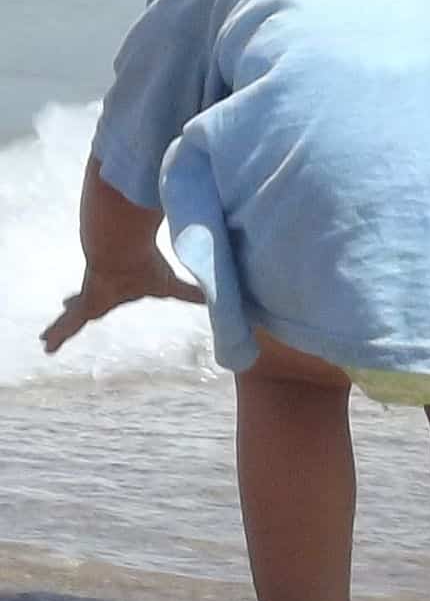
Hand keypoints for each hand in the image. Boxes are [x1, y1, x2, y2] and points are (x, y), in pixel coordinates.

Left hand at [40, 248, 203, 354]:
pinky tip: (46, 346)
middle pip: (89, 302)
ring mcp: (91, 297)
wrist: (124, 253)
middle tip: (68, 304)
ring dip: (62, 327)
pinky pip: (68, 325)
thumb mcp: (170, 285)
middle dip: (78, 305)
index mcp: (122, 285)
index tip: (106, 294)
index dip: (109, 294)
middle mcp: (104, 291)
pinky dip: (58, 335)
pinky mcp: (85, 305)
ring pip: (74, 316)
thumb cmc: (147, 264)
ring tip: (45, 339)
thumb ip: (189, 292)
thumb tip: (213, 297)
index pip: (114, 292)